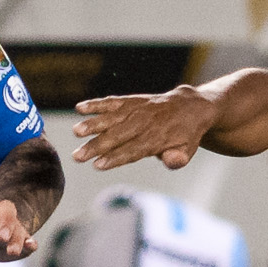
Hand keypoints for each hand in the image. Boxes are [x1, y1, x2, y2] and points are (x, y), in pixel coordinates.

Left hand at [0, 192, 38, 260]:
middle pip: (4, 211)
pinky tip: (31, 246)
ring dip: (15, 238)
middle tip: (1, 237)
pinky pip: (27, 239)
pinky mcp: (20, 240)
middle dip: (4, 223)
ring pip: (16, 227)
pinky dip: (30, 243)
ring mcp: (10, 227)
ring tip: (12, 251)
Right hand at [70, 85, 216, 171]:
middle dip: (96, 146)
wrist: (191, 106)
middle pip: (117, 136)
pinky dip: (97, 104)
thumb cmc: (186, 135)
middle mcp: (144, 122)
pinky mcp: (131, 101)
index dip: (115, 157)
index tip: (98, 165)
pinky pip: (112, 102)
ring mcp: (136, 110)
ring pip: (112, 117)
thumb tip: (170, 161)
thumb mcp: (188, 150)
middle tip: (77, 156)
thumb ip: (178, 158)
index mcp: (157, 138)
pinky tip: (79, 108)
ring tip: (76, 132)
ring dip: (93, 124)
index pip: (132, 150)